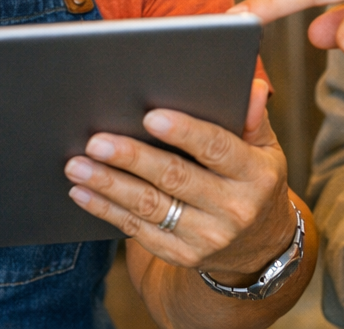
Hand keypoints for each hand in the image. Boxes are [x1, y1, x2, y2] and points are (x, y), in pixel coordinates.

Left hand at [64, 78, 297, 278]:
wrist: (258, 247)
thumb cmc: (253, 182)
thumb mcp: (266, 150)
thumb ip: (254, 119)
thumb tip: (252, 89)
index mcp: (255, 175)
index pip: (217, 149)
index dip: (184, 132)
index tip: (149, 117)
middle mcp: (234, 210)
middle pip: (175, 178)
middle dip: (131, 158)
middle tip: (96, 141)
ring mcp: (207, 237)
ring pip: (150, 206)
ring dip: (109, 184)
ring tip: (77, 165)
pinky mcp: (182, 255)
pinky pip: (138, 230)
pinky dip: (106, 210)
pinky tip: (83, 192)